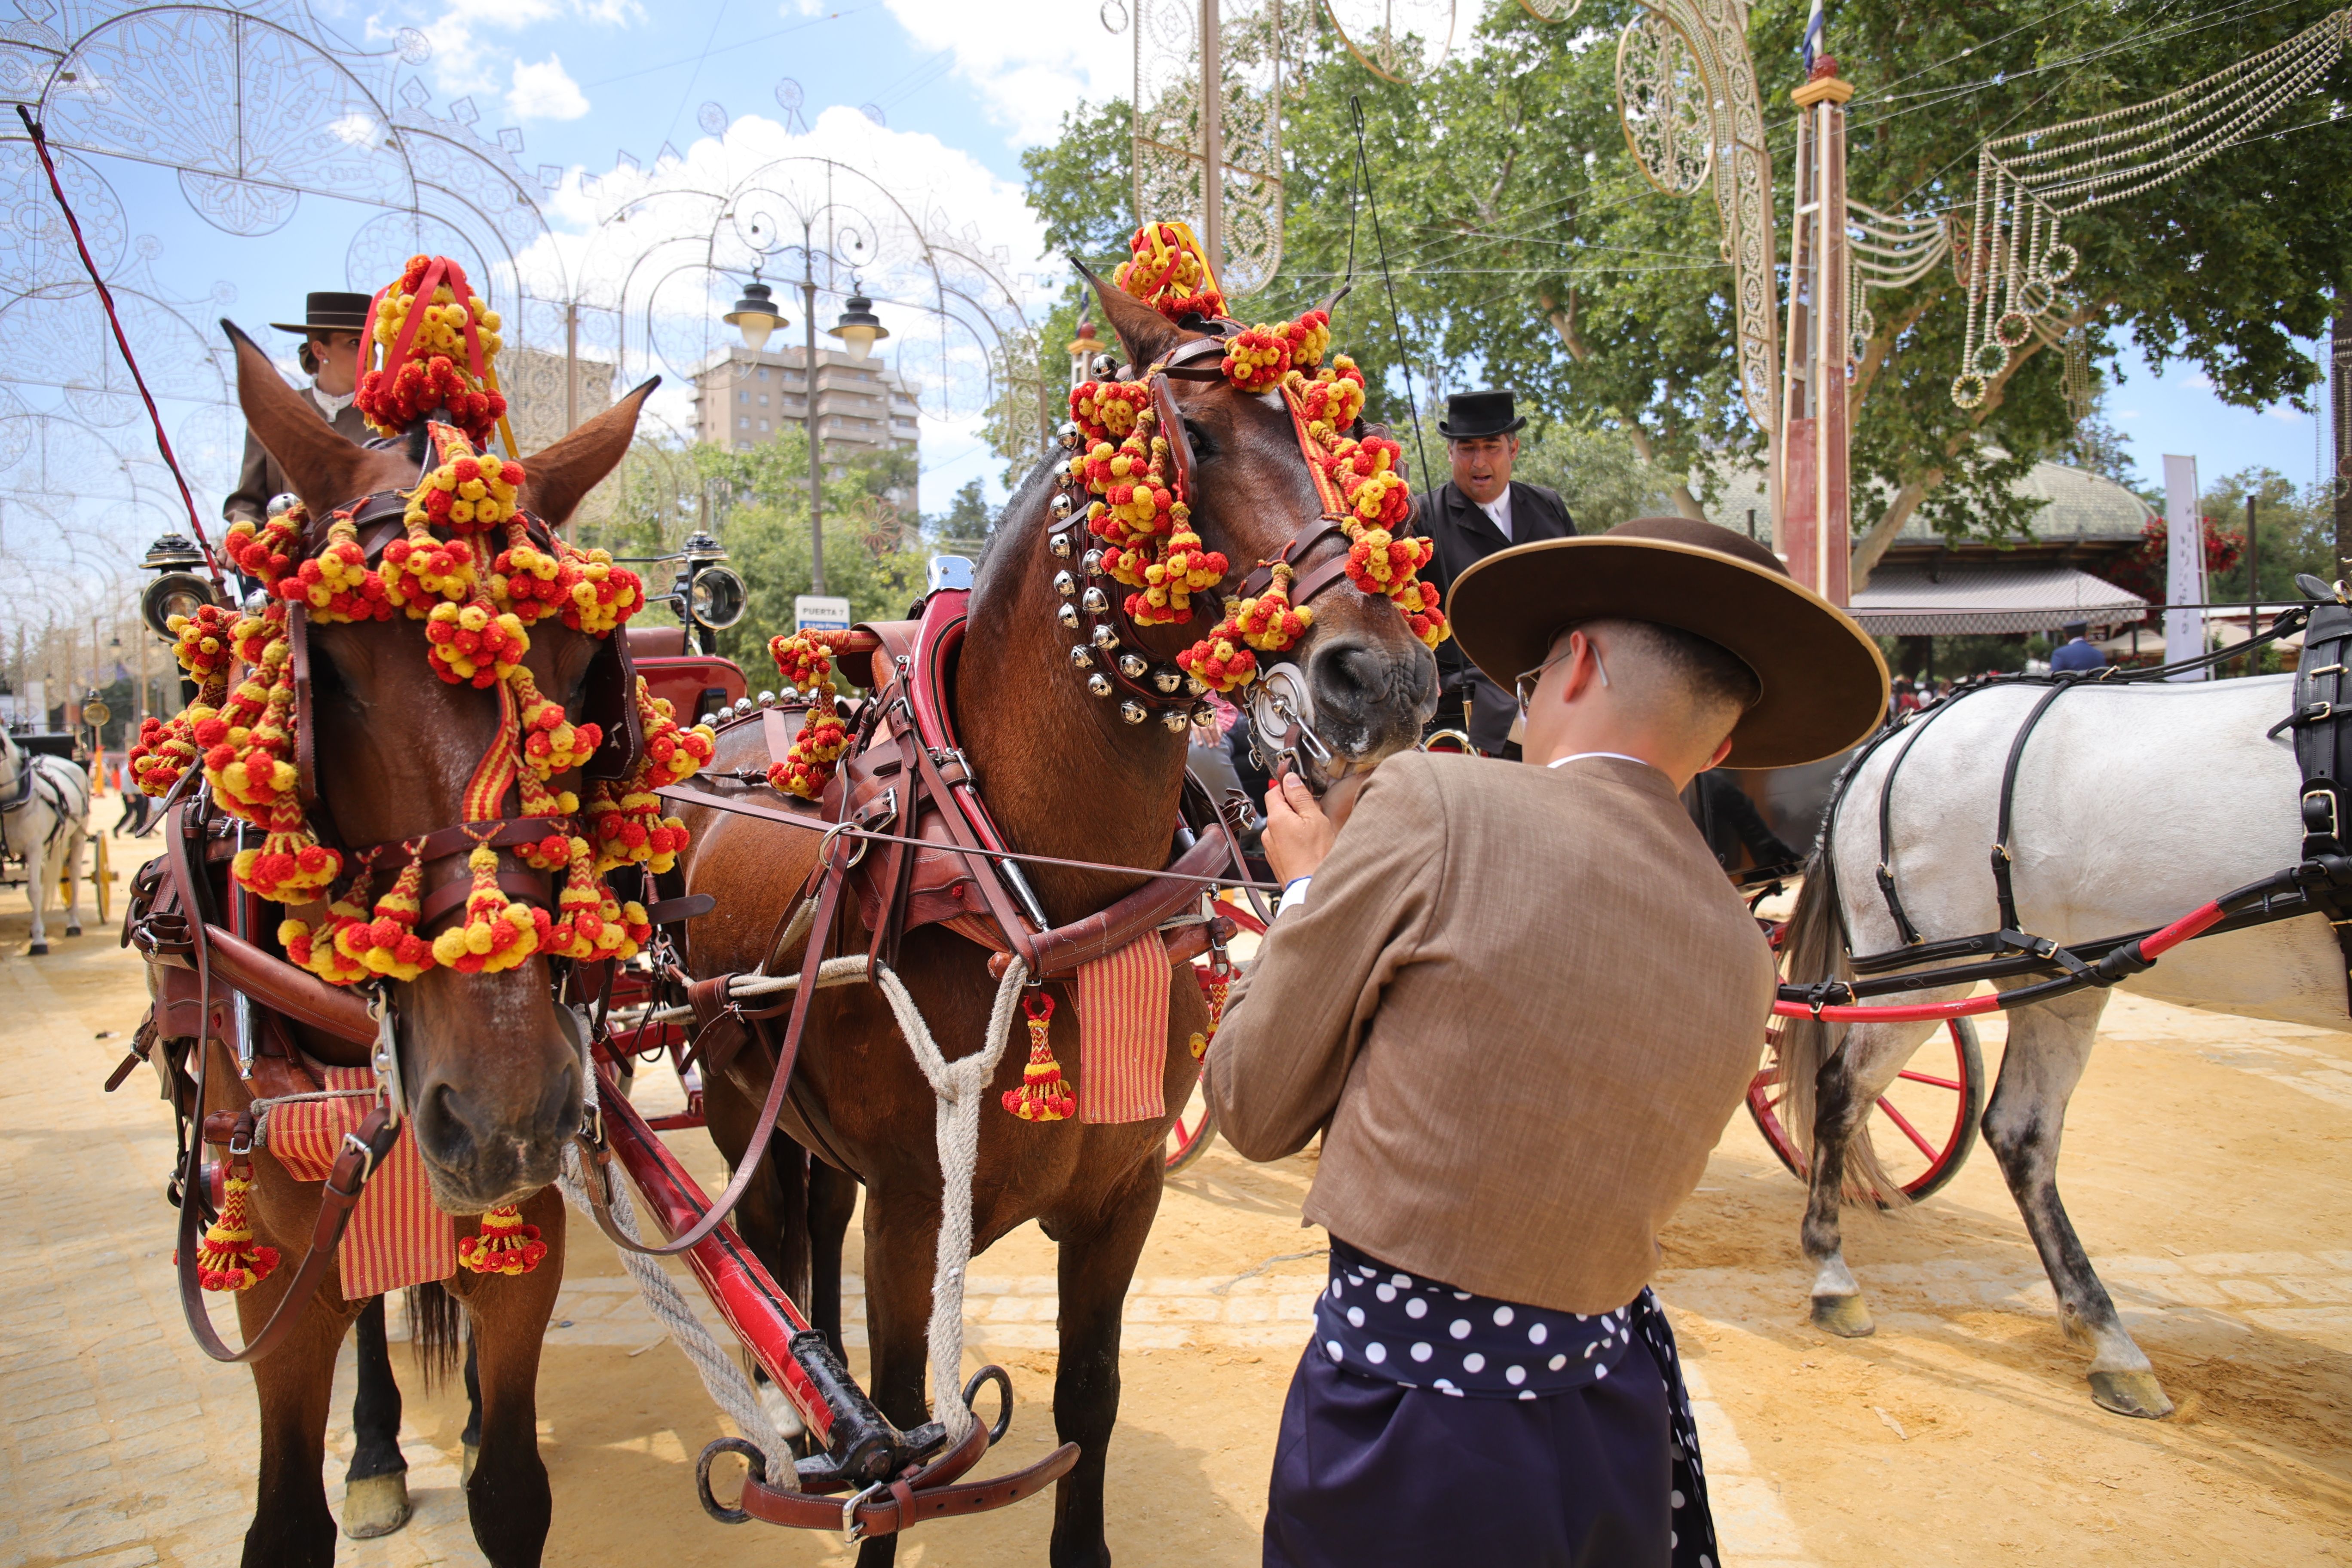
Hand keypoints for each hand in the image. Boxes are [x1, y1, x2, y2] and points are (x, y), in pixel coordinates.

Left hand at [1261, 770, 1336, 884]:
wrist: (1311, 889)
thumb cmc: (1316, 856)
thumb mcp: (1315, 819)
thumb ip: (1300, 797)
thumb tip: (1291, 779)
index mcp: (1276, 818)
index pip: (1273, 791)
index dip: (1287, 787)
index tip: (1300, 788)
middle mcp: (1268, 832)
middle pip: (1278, 809)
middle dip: (1295, 808)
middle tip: (1314, 814)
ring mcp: (1270, 848)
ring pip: (1281, 827)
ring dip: (1295, 825)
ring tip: (1313, 834)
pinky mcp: (1276, 860)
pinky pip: (1283, 842)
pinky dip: (1293, 840)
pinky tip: (1307, 848)